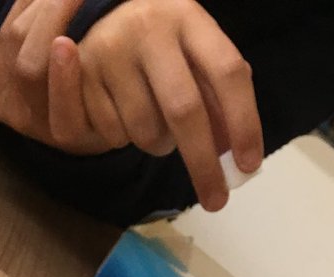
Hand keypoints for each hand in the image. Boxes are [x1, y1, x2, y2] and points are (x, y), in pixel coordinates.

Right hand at [0, 0, 263, 211]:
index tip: (249, 166)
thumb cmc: (160, 45)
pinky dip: (125, 140)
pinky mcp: (84, 74)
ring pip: (146, 131)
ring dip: (159, 147)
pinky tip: (125, 114)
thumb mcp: (193, 56)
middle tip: (216, 201)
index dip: (244, 122)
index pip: (228, 73)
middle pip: (184, 110)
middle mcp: (150, 28)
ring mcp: (113, 50)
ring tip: (157, 127)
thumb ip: (217, 100)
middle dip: (203, 164)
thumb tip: (235, 158)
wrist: (98, 14)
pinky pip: (114, 135)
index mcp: (188, 17)